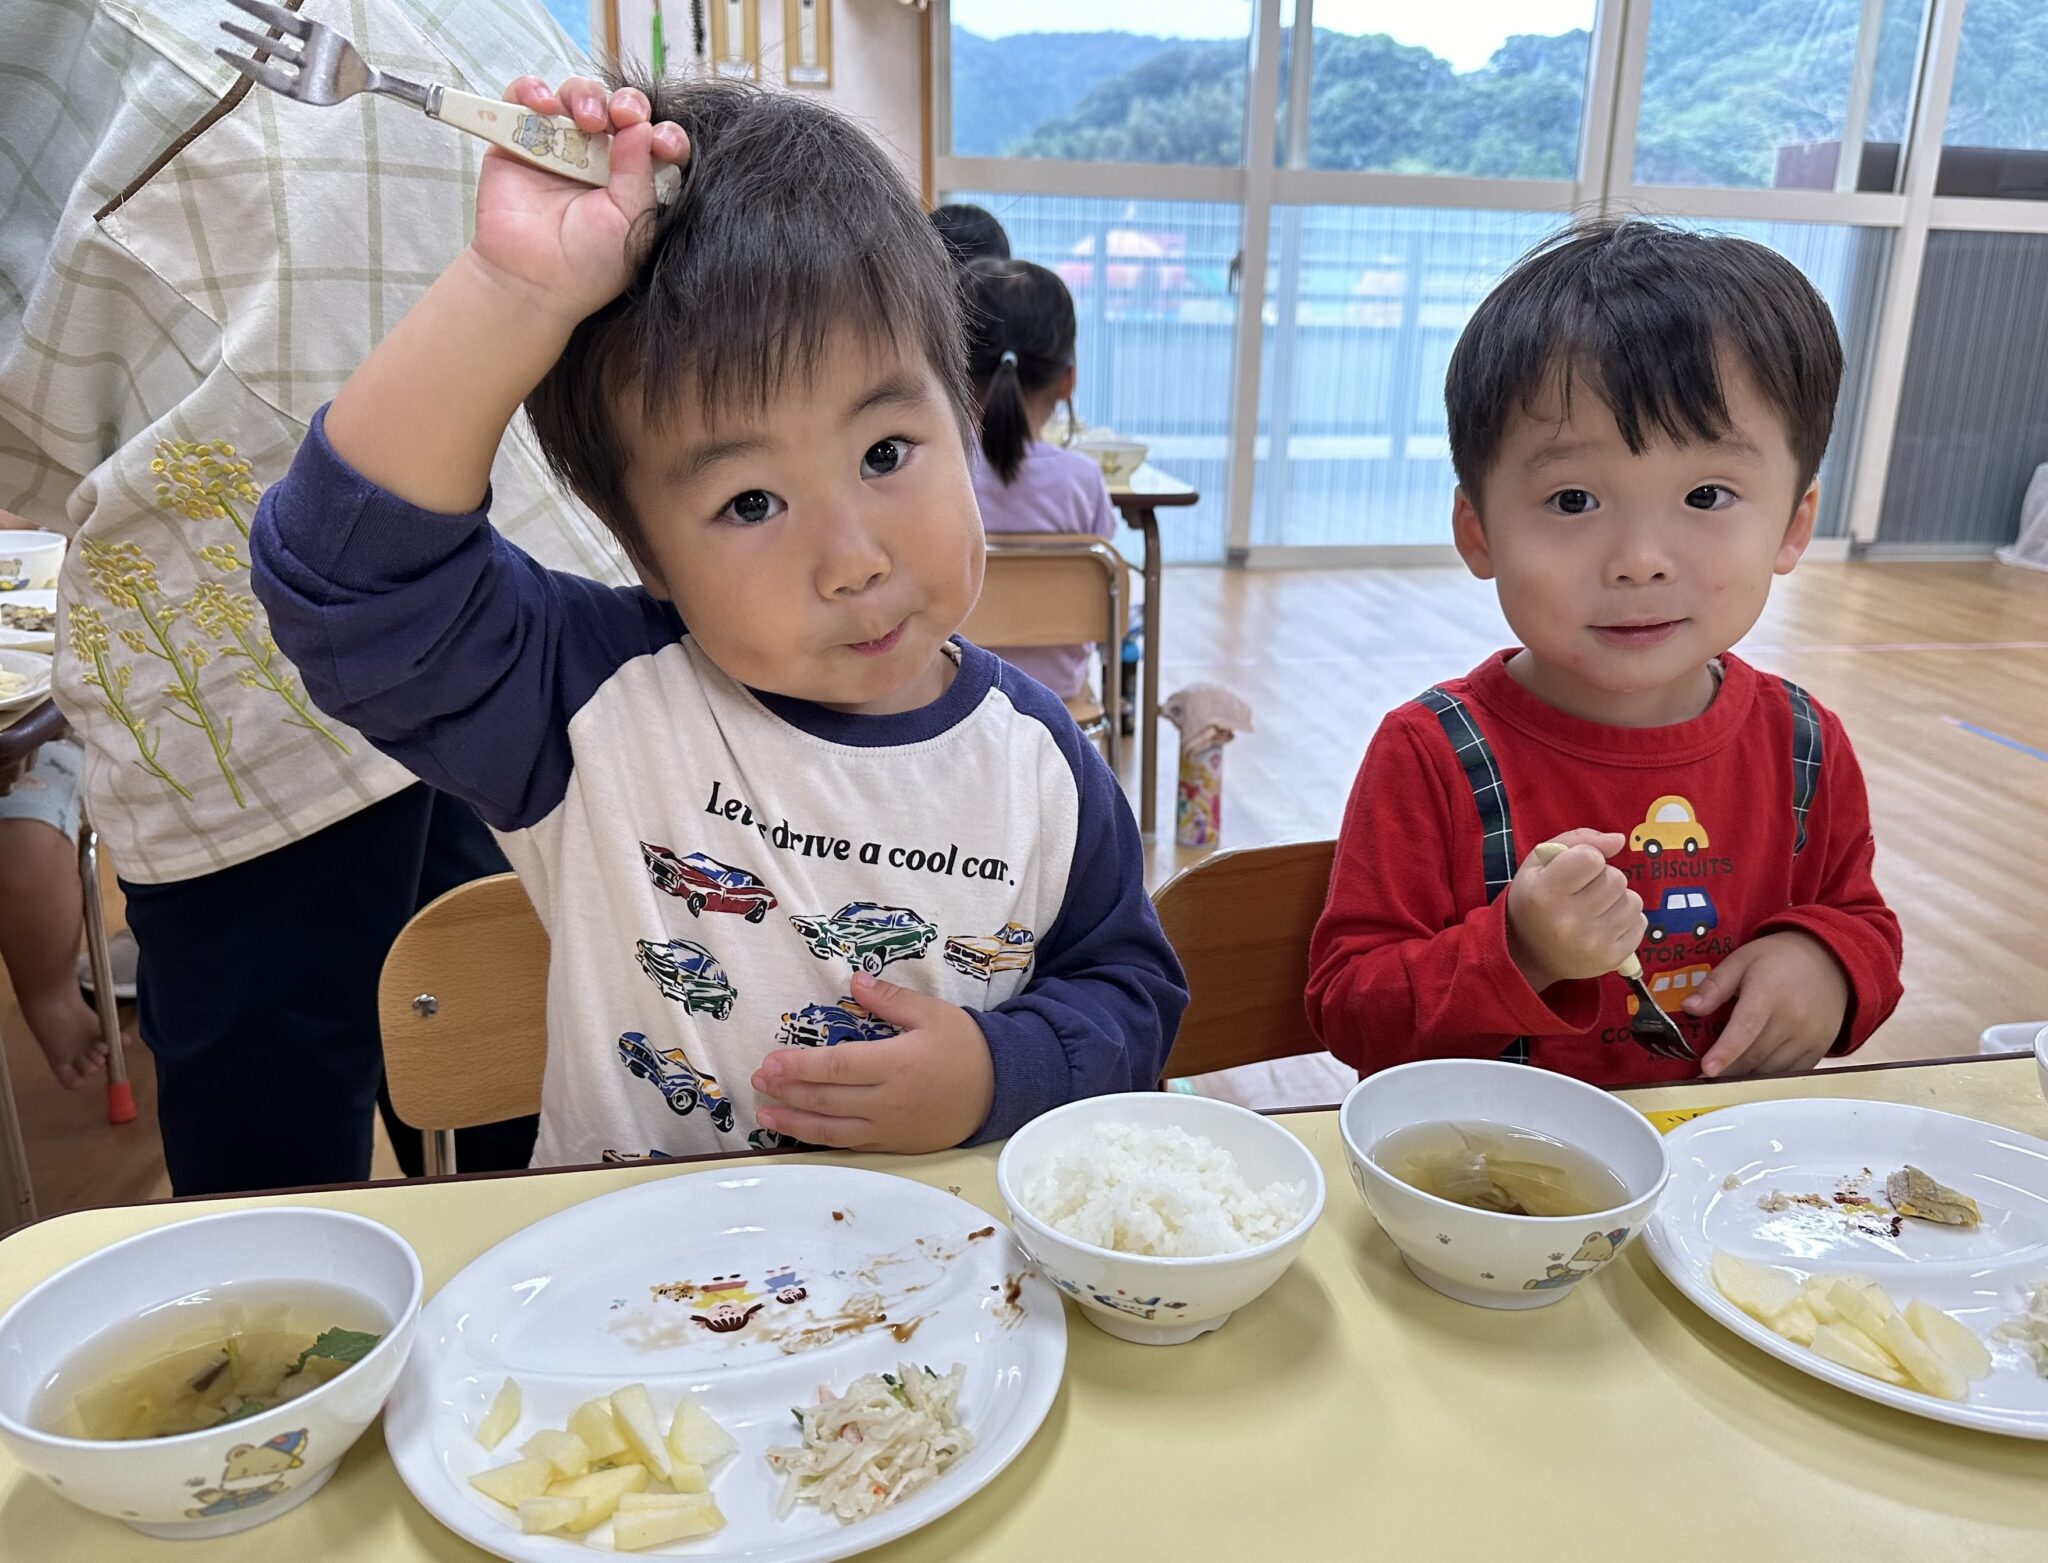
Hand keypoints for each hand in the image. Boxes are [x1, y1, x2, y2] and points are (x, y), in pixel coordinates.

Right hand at [466, 77, 689, 325]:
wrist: (532, 281)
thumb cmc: (590, 263)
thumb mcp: (631, 222)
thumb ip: (640, 175)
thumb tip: (643, 127)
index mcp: (636, 178)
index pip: (658, 140)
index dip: (666, 134)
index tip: (663, 144)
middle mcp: (601, 156)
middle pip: (620, 107)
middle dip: (628, 103)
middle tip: (623, 116)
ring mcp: (560, 144)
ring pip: (578, 96)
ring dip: (586, 96)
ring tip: (586, 120)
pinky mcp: (520, 138)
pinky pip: (525, 96)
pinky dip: (533, 90)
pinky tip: (543, 105)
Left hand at [750, 972, 995, 1152]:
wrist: (1001, 1091)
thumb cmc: (965, 1047)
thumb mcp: (933, 1014)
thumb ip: (891, 999)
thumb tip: (855, 981)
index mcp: (896, 1064)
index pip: (837, 1067)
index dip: (800, 1066)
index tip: (771, 1061)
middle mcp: (888, 1101)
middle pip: (827, 1099)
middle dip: (788, 1091)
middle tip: (758, 1081)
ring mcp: (890, 1128)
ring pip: (832, 1129)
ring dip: (794, 1122)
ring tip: (765, 1115)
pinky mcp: (894, 1144)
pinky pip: (850, 1145)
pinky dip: (820, 1139)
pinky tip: (800, 1133)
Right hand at [1505, 829, 1644, 991]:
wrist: (1530, 956)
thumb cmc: (1535, 902)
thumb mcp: (1539, 863)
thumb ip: (1577, 840)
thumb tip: (1619, 840)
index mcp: (1544, 894)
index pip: (1591, 857)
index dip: (1587, 857)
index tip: (1575, 869)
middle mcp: (1568, 921)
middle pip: (1616, 878)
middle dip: (1604, 879)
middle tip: (1584, 892)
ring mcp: (1593, 943)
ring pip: (1633, 900)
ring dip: (1618, 899)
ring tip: (1596, 909)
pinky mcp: (1612, 958)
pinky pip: (1640, 923)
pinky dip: (1627, 920)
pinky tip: (1605, 925)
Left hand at [1689, 931, 1848, 1077]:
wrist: (1831, 961)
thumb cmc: (1779, 960)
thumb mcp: (1741, 960)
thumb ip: (1714, 986)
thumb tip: (1689, 1008)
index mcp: (1769, 992)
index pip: (1746, 1027)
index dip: (1726, 1051)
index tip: (1707, 1069)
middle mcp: (1794, 1018)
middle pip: (1754, 1055)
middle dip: (1726, 1069)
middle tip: (1703, 1077)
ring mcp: (1810, 1037)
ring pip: (1771, 1070)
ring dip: (1746, 1076)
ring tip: (1725, 1075)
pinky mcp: (1820, 1049)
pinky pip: (1790, 1074)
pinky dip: (1769, 1077)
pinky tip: (1753, 1072)